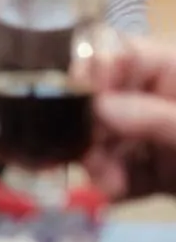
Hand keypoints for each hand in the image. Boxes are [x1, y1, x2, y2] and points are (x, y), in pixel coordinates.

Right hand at [85, 37, 175, 199]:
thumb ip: (159, 117)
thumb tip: (99, 106)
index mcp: (173, 69)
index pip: (117, 50)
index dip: (90, 67)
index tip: (76, 94)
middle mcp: (157, 98)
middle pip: (99, 97)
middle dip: (89, 125)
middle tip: (86, 149)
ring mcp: (155, 136)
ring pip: (102, 138)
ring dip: (96, 159)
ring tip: (106, 180)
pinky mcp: (155, 172)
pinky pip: (118, 171)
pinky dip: (111, 183)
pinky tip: (115, 191)